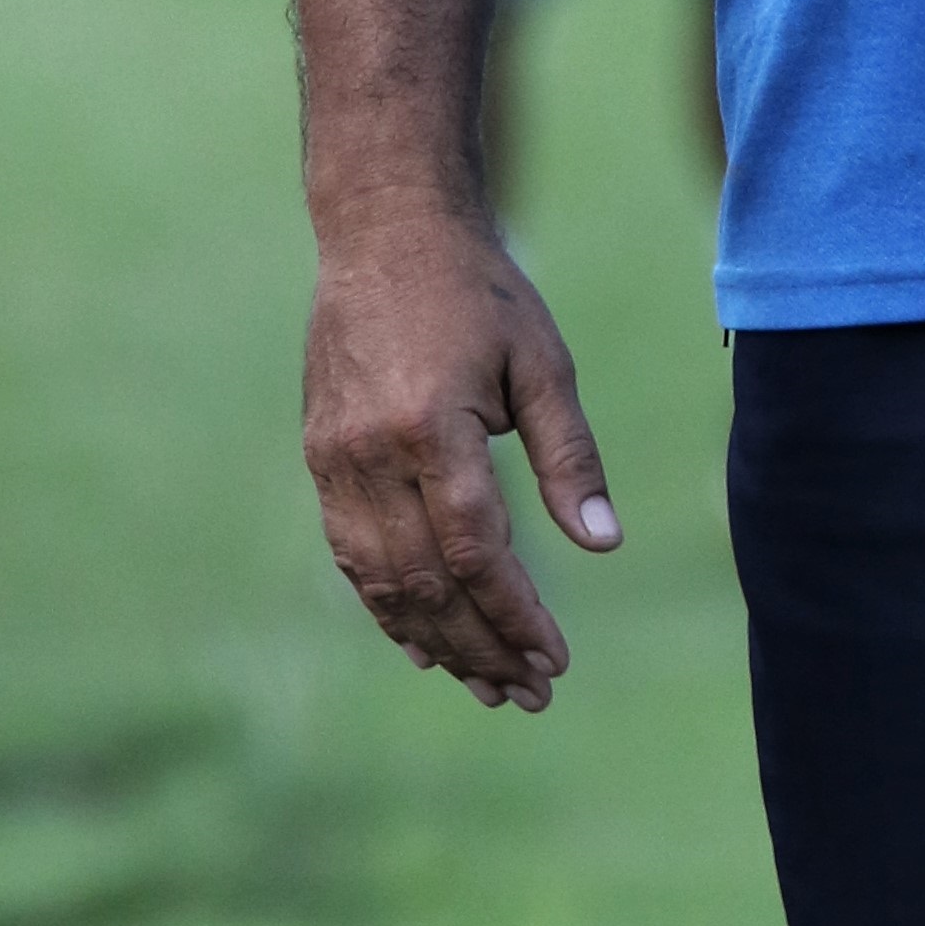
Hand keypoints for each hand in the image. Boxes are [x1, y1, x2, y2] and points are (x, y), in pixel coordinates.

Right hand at [301, 205, 620, 707]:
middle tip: (528, 693)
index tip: (555, 659)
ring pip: (380, 580)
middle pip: (425, 582)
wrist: (384, 232)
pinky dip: (386, 605)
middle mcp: (370, 453)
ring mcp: (335, 459)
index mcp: (430, 427)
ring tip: (485, 683)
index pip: (475, 551)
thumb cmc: (479, 292)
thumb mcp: (541, 362)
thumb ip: (570, 456)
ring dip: (434, 640)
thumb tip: (604, 546)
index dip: (516, 615)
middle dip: (481, 646)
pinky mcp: (320, 456)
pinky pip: (351, 553)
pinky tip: (424, 642)